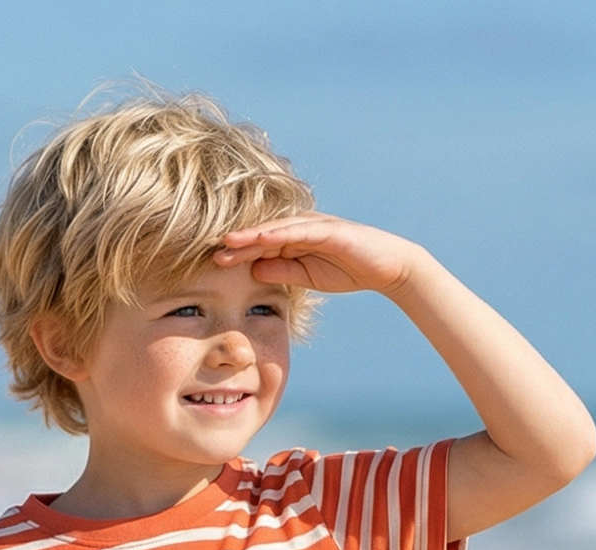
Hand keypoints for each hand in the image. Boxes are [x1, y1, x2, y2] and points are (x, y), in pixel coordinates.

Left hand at [215, 214, 421, 297]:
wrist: (387, 268)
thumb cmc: (348, 270)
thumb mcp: (307, 278)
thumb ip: (281, 272)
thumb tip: (254, 271)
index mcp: (294, 239)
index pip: (260, 245)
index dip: (237, 252)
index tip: (212, 262)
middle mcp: (301, 226)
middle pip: (262, 234)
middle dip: (236, 242)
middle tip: (208, 251)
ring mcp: (314, 225)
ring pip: (275, 229)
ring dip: (251, 235)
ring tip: (227, 242)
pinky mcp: (328, 229)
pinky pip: (299, 230)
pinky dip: (279, 234)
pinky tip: (261, 239)